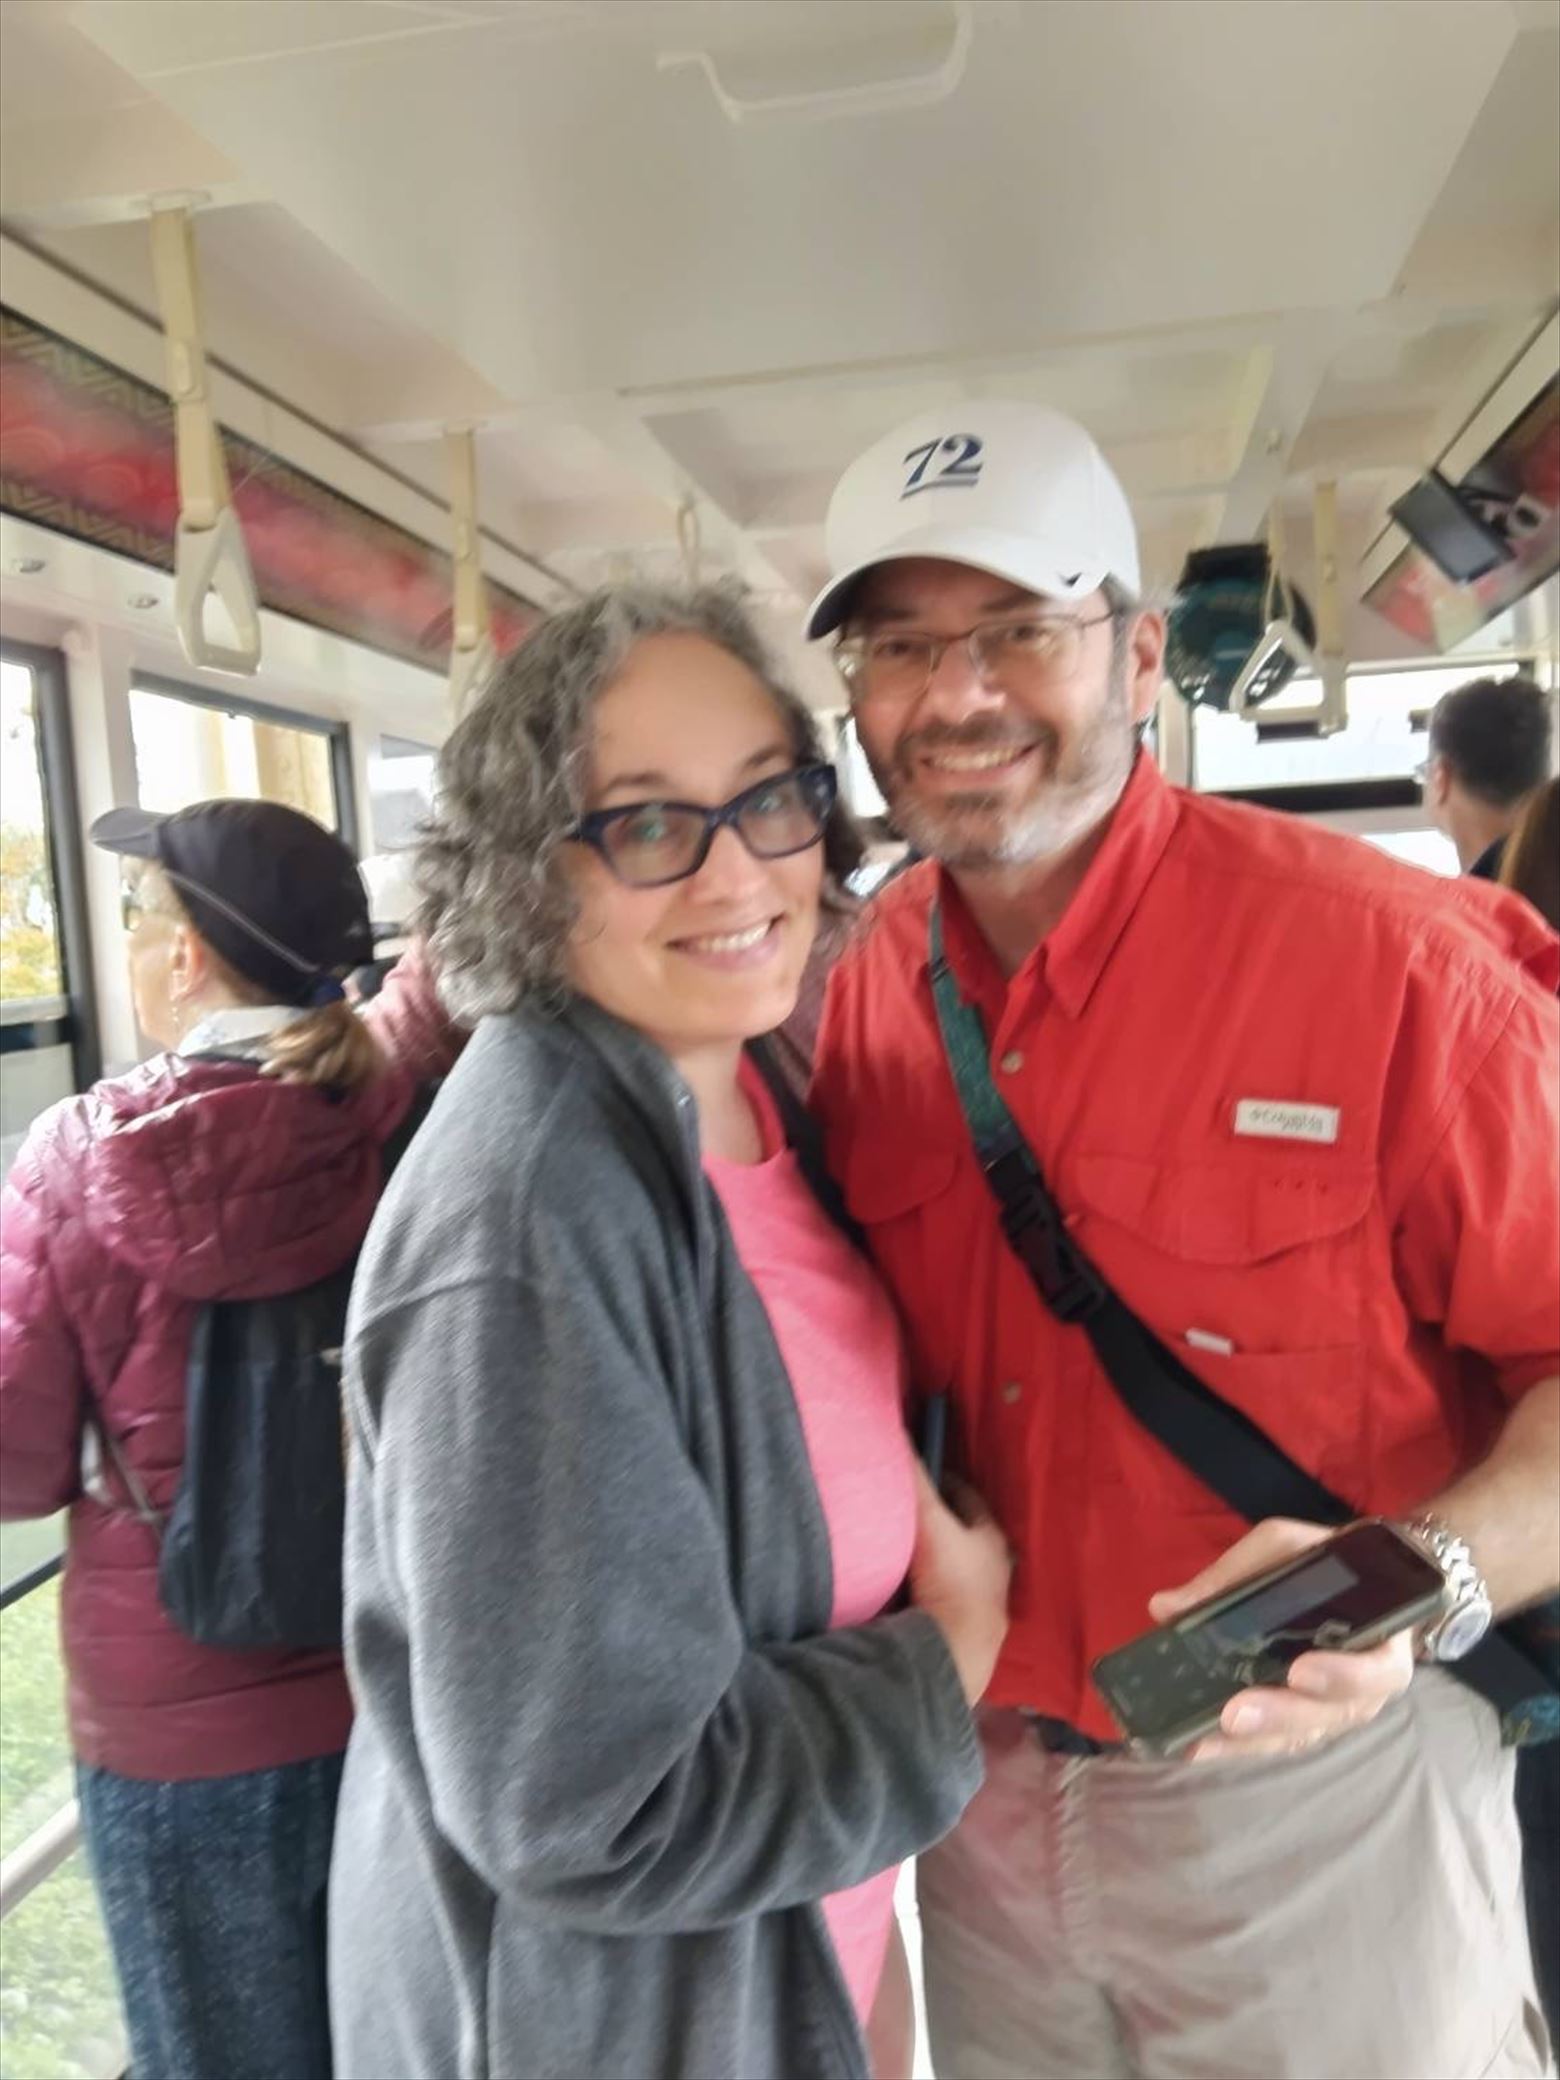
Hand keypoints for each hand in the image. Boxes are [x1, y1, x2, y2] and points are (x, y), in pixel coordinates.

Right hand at [909, 1463, 1011, 1705]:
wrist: (956, 1648)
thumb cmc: (952, 1579)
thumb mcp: (931, 1522)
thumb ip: (916, 1480)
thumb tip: (899, 1433)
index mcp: (992, 1537)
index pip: (968, 1498)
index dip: (944, 1482)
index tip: (920, 1473)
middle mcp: (993, 1566)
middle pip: (962, 1532)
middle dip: (940, 1519)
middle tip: (908, 1507)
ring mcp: (981, 1598)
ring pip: (956, 1564)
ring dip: (935, 1555)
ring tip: (904, 1544)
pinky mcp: (966, 1625)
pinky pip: (943, 1592)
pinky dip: (928, 1583)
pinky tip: (908, 1584)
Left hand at [1148, 1518, 1415, 1762]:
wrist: (1355, 1579)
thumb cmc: (1325, 1560)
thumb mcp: (1286, 1548)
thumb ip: (1236, 1574)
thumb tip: (1166, 1607)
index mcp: (1380, 1638)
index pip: (1381, 1670)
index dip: (1346, 1677)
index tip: (1299, 1671)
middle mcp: (1366, 1686)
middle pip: (1333, 1716)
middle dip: (1281, 1716)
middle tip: (1234, 1715)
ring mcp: (1334, 1708)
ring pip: (1302, 1736)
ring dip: (1254, 1741)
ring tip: (1204, 1740)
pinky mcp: (1302, 1719)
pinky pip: (1279, 1740)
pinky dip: (1240, 1746)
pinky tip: (1198, 1746)